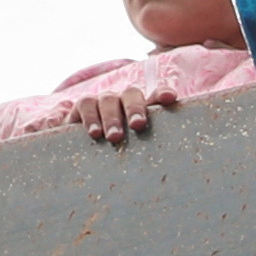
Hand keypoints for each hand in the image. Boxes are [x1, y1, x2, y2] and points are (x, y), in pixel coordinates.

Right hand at [59, 77, 183, 146]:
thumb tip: (172, 161)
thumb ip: (151, 148)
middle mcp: (124, 100)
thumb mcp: (138, 151)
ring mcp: (103, 101)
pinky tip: (94, 133)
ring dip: (112, 118)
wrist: (84, 150)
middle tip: (138, 125)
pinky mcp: (83, 106)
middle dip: (135, 109)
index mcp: (142, 109)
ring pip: (108, 100)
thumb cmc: (121, 153)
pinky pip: (86, 104)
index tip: (170, 98)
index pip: (156, 95)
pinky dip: (90, 118)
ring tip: (115, 137)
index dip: (162, 94)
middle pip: (131, 94)